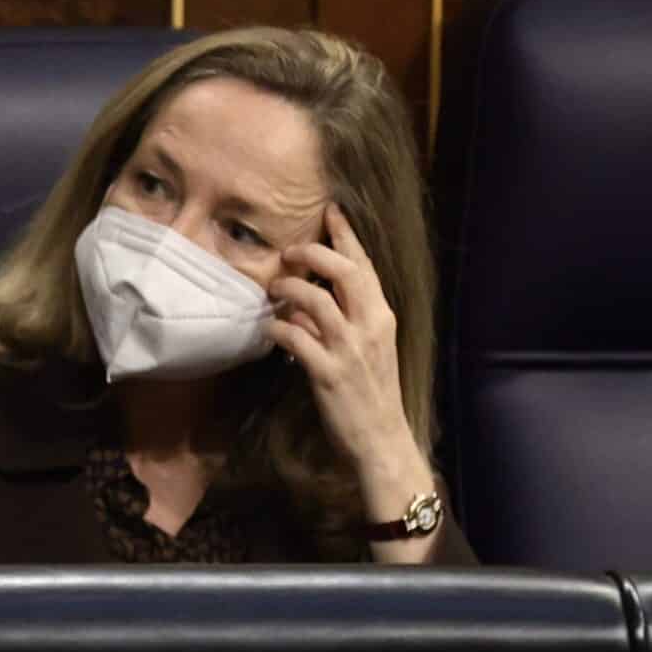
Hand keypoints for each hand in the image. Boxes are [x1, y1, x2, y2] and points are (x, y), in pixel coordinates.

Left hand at [264, 206, 438, 555]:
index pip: (364, 266)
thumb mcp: (366, 349)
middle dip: (312, 253)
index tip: (330, 211)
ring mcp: (350, 350)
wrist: (381, 440)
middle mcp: (371, 327)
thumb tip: (305, 298)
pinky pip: (295, 338)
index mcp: (382, 317)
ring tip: (272, 291)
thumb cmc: (371, 393)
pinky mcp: (329, 373)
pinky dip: (277, 330)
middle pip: (344, 272)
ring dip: (287, 289)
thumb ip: (342, 320)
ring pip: (315, 300)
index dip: (346, 236)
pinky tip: (268, 331)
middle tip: (288, 252)